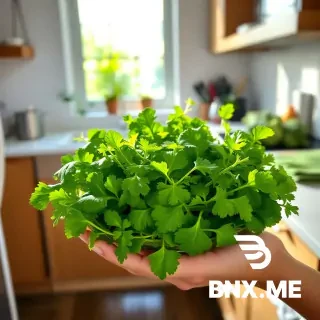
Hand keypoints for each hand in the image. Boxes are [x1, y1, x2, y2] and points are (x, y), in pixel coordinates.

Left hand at [80, 231, 288, 289]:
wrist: (268, 257)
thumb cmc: (245, 260)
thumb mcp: (215, 265)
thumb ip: (185, 268)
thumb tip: (151, 265)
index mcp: (178, 271)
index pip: (134, 262)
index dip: (111, 250)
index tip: (89, 238)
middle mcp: (174, 262)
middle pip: (132, 253)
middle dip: (106, 240)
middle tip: (82, 226)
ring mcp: (180, 250)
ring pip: (142, 242)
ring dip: (119, 231)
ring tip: (98, 217)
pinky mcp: (187, 239)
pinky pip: (157, 233)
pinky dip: (140, 224)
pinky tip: (131, 211)